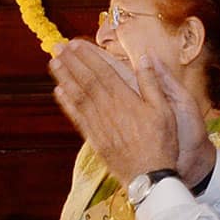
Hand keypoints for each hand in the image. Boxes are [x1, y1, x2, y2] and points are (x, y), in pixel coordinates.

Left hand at [49, 39, 213, 186]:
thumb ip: (152, 81)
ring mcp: (97, 124)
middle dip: (71, 62)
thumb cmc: (160, 141)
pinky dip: (66, 102)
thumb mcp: (165, 109)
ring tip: (54, 63)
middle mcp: (106, 108)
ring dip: (64, 78)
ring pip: (77, 95)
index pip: (101, 70)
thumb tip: (145, 56)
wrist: (148, 176)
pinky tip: (59, 92)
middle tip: (57, 47)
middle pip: (85, 80)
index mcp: (124, 98)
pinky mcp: (94, 138)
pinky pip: (76, 115)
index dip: (87, 56)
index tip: (75, 44)